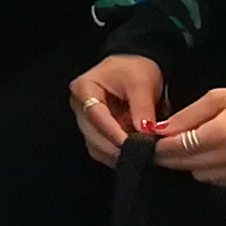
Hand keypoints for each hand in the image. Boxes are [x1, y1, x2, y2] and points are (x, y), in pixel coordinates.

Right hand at [69, 52, 165, 166]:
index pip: (95, 114)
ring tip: (140, 156)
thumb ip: (142, 108)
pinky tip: (134, 155)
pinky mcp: (96, 131)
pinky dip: (117, 155)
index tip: (130, 144)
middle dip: (114, 147)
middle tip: (140, 155)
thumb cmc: (135, 70)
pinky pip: (102, 149)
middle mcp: (79, 106)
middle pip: (91, 134)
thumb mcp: (142, 83)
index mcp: (84, 88)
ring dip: (116, 154)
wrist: (135, 70)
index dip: (112, 131)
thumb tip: (146, 132)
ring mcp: (86, 121)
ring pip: (95, 146)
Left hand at [156, 82, 225, 188]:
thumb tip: (158, 131)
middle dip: (170, 157)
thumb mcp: (217, 98)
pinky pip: (221, 182)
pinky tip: (212, 158)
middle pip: (187, 165)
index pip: (179, 148)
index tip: (147, 143)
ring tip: (190, 150)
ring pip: (202, 176)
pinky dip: (211, 172)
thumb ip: (186, 116)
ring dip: (191, 165)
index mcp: (222, 134)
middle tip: (161, 148)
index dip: (159, 148)